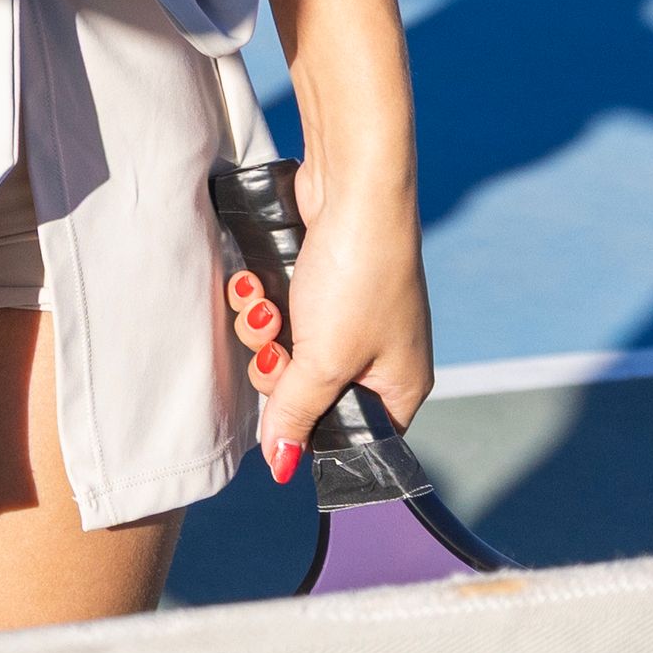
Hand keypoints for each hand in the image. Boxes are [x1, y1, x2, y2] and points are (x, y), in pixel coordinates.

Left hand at [231, 144, 435, 480]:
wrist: (352, 186)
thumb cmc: (358, 274)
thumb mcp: (324, 358)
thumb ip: (297, 414)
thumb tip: (281, 466)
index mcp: (398, 386)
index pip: (347, 435)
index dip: (306, 424)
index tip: (283, 398)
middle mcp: (376, 356)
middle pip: (303, 392)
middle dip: (273, 365)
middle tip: (274, 340)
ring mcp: (346, 317)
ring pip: (282, 348)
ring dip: (259, 326)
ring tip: (262, 301)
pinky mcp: (317, 285)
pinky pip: (277, 311)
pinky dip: (260, 298)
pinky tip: (254, 280)